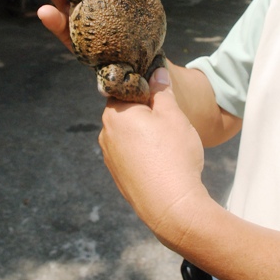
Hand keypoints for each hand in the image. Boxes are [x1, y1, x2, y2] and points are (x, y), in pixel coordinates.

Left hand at [99, 67, 207, 246]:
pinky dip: (143, 154)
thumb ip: (162, 90)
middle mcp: (106, 134)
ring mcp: (110, 158)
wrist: (172, 208)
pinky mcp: (119, 177)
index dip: (143, 88)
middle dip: (145, 112)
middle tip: (169, 119)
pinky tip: (162, 162)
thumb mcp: (173, 115)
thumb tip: (157, 71)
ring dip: (144, 134)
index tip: (160, 93)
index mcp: (115, 114)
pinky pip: (130, 156)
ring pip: (128, 135)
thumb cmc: (174, 156)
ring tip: (168, 144)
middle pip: (125, 112)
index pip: (123, 89)